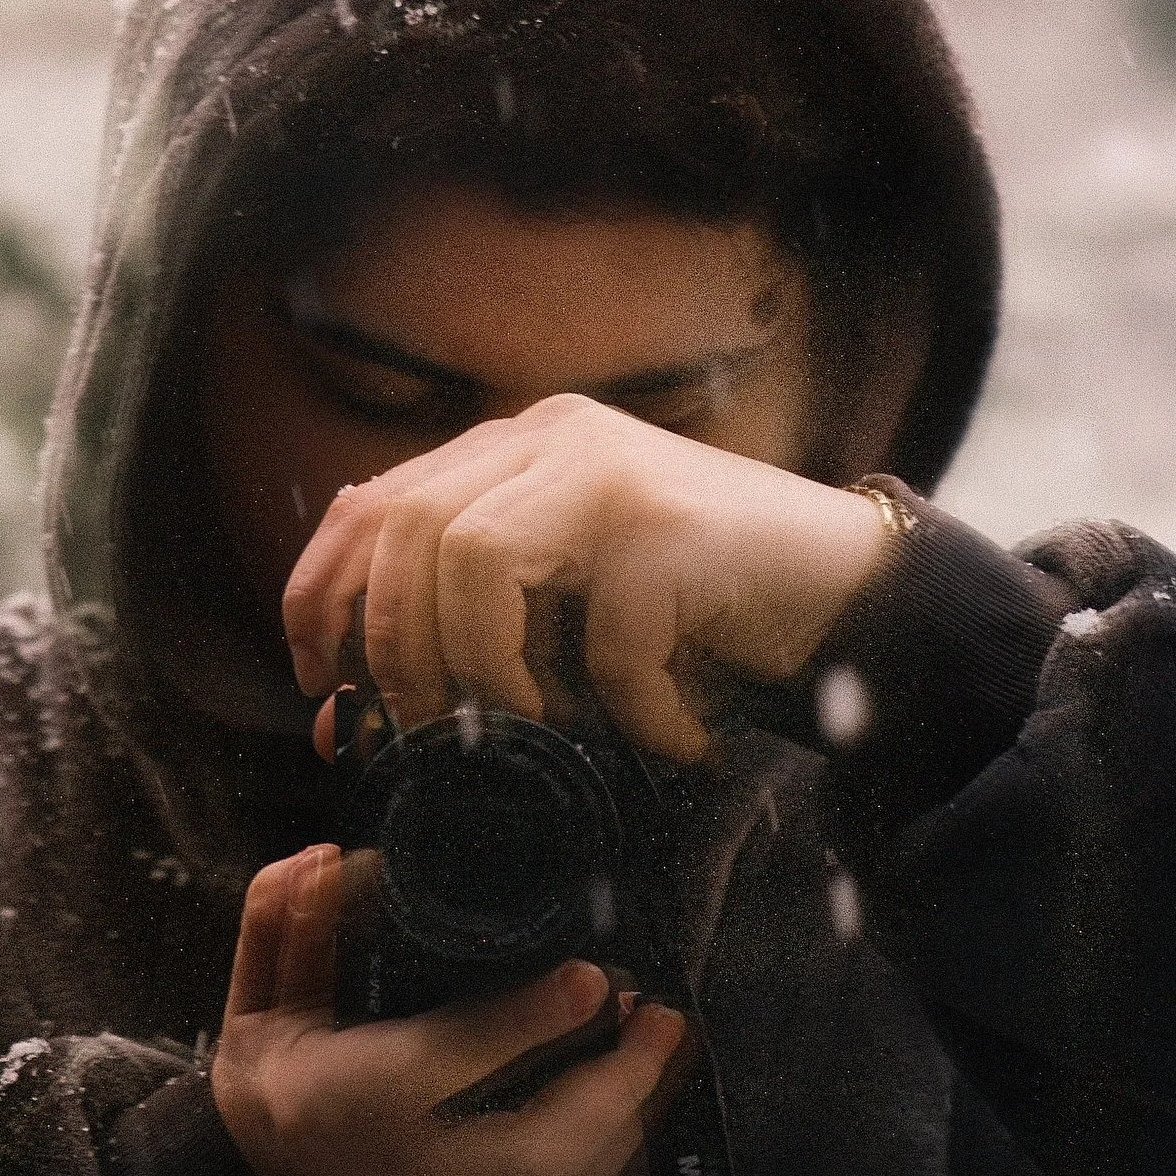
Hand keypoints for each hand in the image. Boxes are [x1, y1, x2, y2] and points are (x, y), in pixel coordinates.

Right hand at [211, 843, 692, 1175]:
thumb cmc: (278, 1084)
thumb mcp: (269, 999)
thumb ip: (285, 928)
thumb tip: (319, 858)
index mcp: (333, 1107)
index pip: (430, 1067)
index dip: (520, 1025)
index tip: (590, 979)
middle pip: (525, 1158)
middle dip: (612, 1085)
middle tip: (659, 1017)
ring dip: (622, 1120)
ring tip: (656, 1051)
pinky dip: (605, 1165)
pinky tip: (629, 1113)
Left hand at [281, 394, 891, 759]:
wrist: (857, 592)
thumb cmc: (703, 616)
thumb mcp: (569, 610)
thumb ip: (473, 629)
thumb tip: (339, 715)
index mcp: (519, 449)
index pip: (375, 500)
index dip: (323, 590)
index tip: (318, 679)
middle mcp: (556, 440)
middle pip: (410, 528)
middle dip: (394, 646)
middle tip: (425, 730)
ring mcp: (615, 474)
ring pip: (476, 563)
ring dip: (488, 670)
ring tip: (540, 730)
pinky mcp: (673, 528)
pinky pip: (604, 639)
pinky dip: (631, 710)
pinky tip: (674, 735)